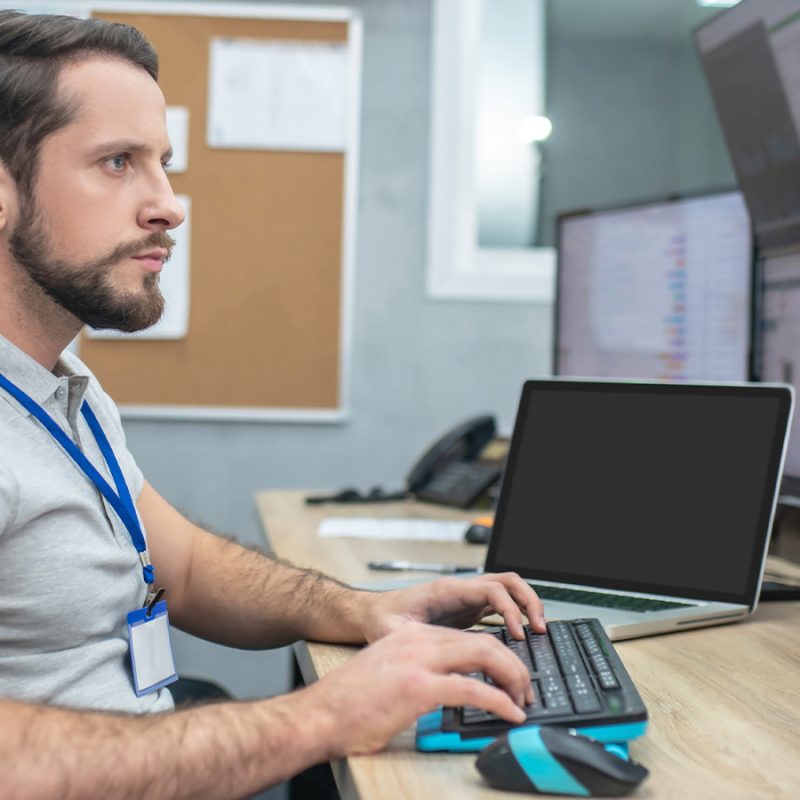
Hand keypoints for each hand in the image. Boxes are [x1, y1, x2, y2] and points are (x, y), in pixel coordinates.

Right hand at [304, 621, 532, 757]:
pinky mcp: (419, 687)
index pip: (467, 636)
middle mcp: (417, 642)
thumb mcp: (387, 674)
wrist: (318, 715)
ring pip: (485, 656)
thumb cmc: (347, 704)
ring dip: (512, 678)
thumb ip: (418, 672)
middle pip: (483, 641)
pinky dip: (500, 700)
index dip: (496, 656)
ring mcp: (419, 661)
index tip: (508, 676)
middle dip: (512, 664)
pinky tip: (510, 713)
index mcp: (410, 637)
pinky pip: (475, 689)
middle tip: (524, 689)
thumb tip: (451, 688)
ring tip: (522, 700)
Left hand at [360, 572, 544, 642]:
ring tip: (539, 629)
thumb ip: (409, 638)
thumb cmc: (383, 618)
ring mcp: (467, 598)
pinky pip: (501, 604)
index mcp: (447, 591)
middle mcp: (461, 590)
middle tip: (539, 628)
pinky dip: (517, 614)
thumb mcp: (392, 630)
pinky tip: (522, 634)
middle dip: (528, 601)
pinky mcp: (469, 609)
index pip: (490, 589)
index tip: (517, 633)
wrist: (375, 612)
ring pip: (507, 589)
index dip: (509, 609)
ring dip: (526, 604)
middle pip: (507, 581)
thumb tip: (424, 650)